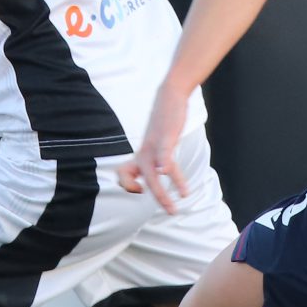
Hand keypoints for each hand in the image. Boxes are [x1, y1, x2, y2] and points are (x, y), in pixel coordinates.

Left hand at [115, 84, 192, 213]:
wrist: (170, 95)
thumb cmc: (164, 121)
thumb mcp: (157, 141)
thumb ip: (156, 156)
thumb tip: (159, 170)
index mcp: (141, 154)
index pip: (124, 174)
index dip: (128, 186)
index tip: (141, 191)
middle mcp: (144, 151)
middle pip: (146, 180)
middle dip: (160, 197)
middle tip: (172, 211)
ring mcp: (154, 144)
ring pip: (154, 172)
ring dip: (164, 188)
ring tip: (182, 197)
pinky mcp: (166, 135)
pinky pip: (164, 152)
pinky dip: (164, 163)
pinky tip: (167, 172)